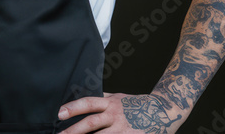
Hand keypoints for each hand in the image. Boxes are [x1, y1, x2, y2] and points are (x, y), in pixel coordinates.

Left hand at [58, 93, 181, 133]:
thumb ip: (102, 98)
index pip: (88, 103)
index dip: (73, 107)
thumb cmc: (138, 104)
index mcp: (111, 103)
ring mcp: (125, 129)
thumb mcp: (119, 97)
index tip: (59, 113)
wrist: (165, 110)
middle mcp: (116, 116)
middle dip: (73, 130)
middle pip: (91, 123)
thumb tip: (82, 94)